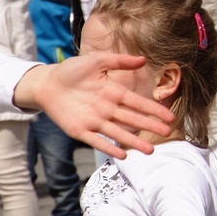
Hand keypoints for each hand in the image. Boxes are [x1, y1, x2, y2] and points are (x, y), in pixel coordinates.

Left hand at [16, 54, 174, 158]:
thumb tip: (143, 60)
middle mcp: (108, 108)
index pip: (138, 103)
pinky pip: (97, 141)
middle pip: (132, 119)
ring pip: (118, 133)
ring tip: (149, 151)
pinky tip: (122, 155)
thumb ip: (119, 61)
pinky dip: (108, 148)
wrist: (47, 83)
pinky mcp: (80, 130)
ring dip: (134, 142)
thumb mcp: (96, 60)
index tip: (169, 117)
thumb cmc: (71, 70)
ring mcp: (95, 121)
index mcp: (114, 92)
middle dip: (150, 126)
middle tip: (167, 133)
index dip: (153, 110)